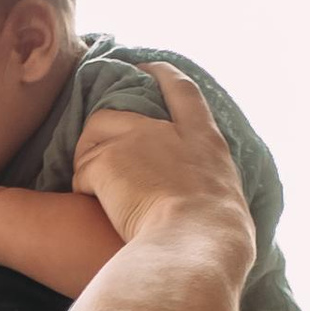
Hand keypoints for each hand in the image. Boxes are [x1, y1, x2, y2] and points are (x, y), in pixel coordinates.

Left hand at [70, 62, 254, 283]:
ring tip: (94, 191)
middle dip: (102, 131)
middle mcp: (166, 132)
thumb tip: (217, 212)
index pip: (183, 92)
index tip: (146, 67)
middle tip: (95, 156)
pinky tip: (92, 206)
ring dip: (88, 160)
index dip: (163, 75)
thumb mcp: (228, 205)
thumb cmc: (218, 238)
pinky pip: (81, 171)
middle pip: (118, 114)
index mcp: (204, 141)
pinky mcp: (105, 162)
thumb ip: (213, 194)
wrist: (194, 243)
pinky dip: (82, 187)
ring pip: (92, 137)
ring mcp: (133, 142)